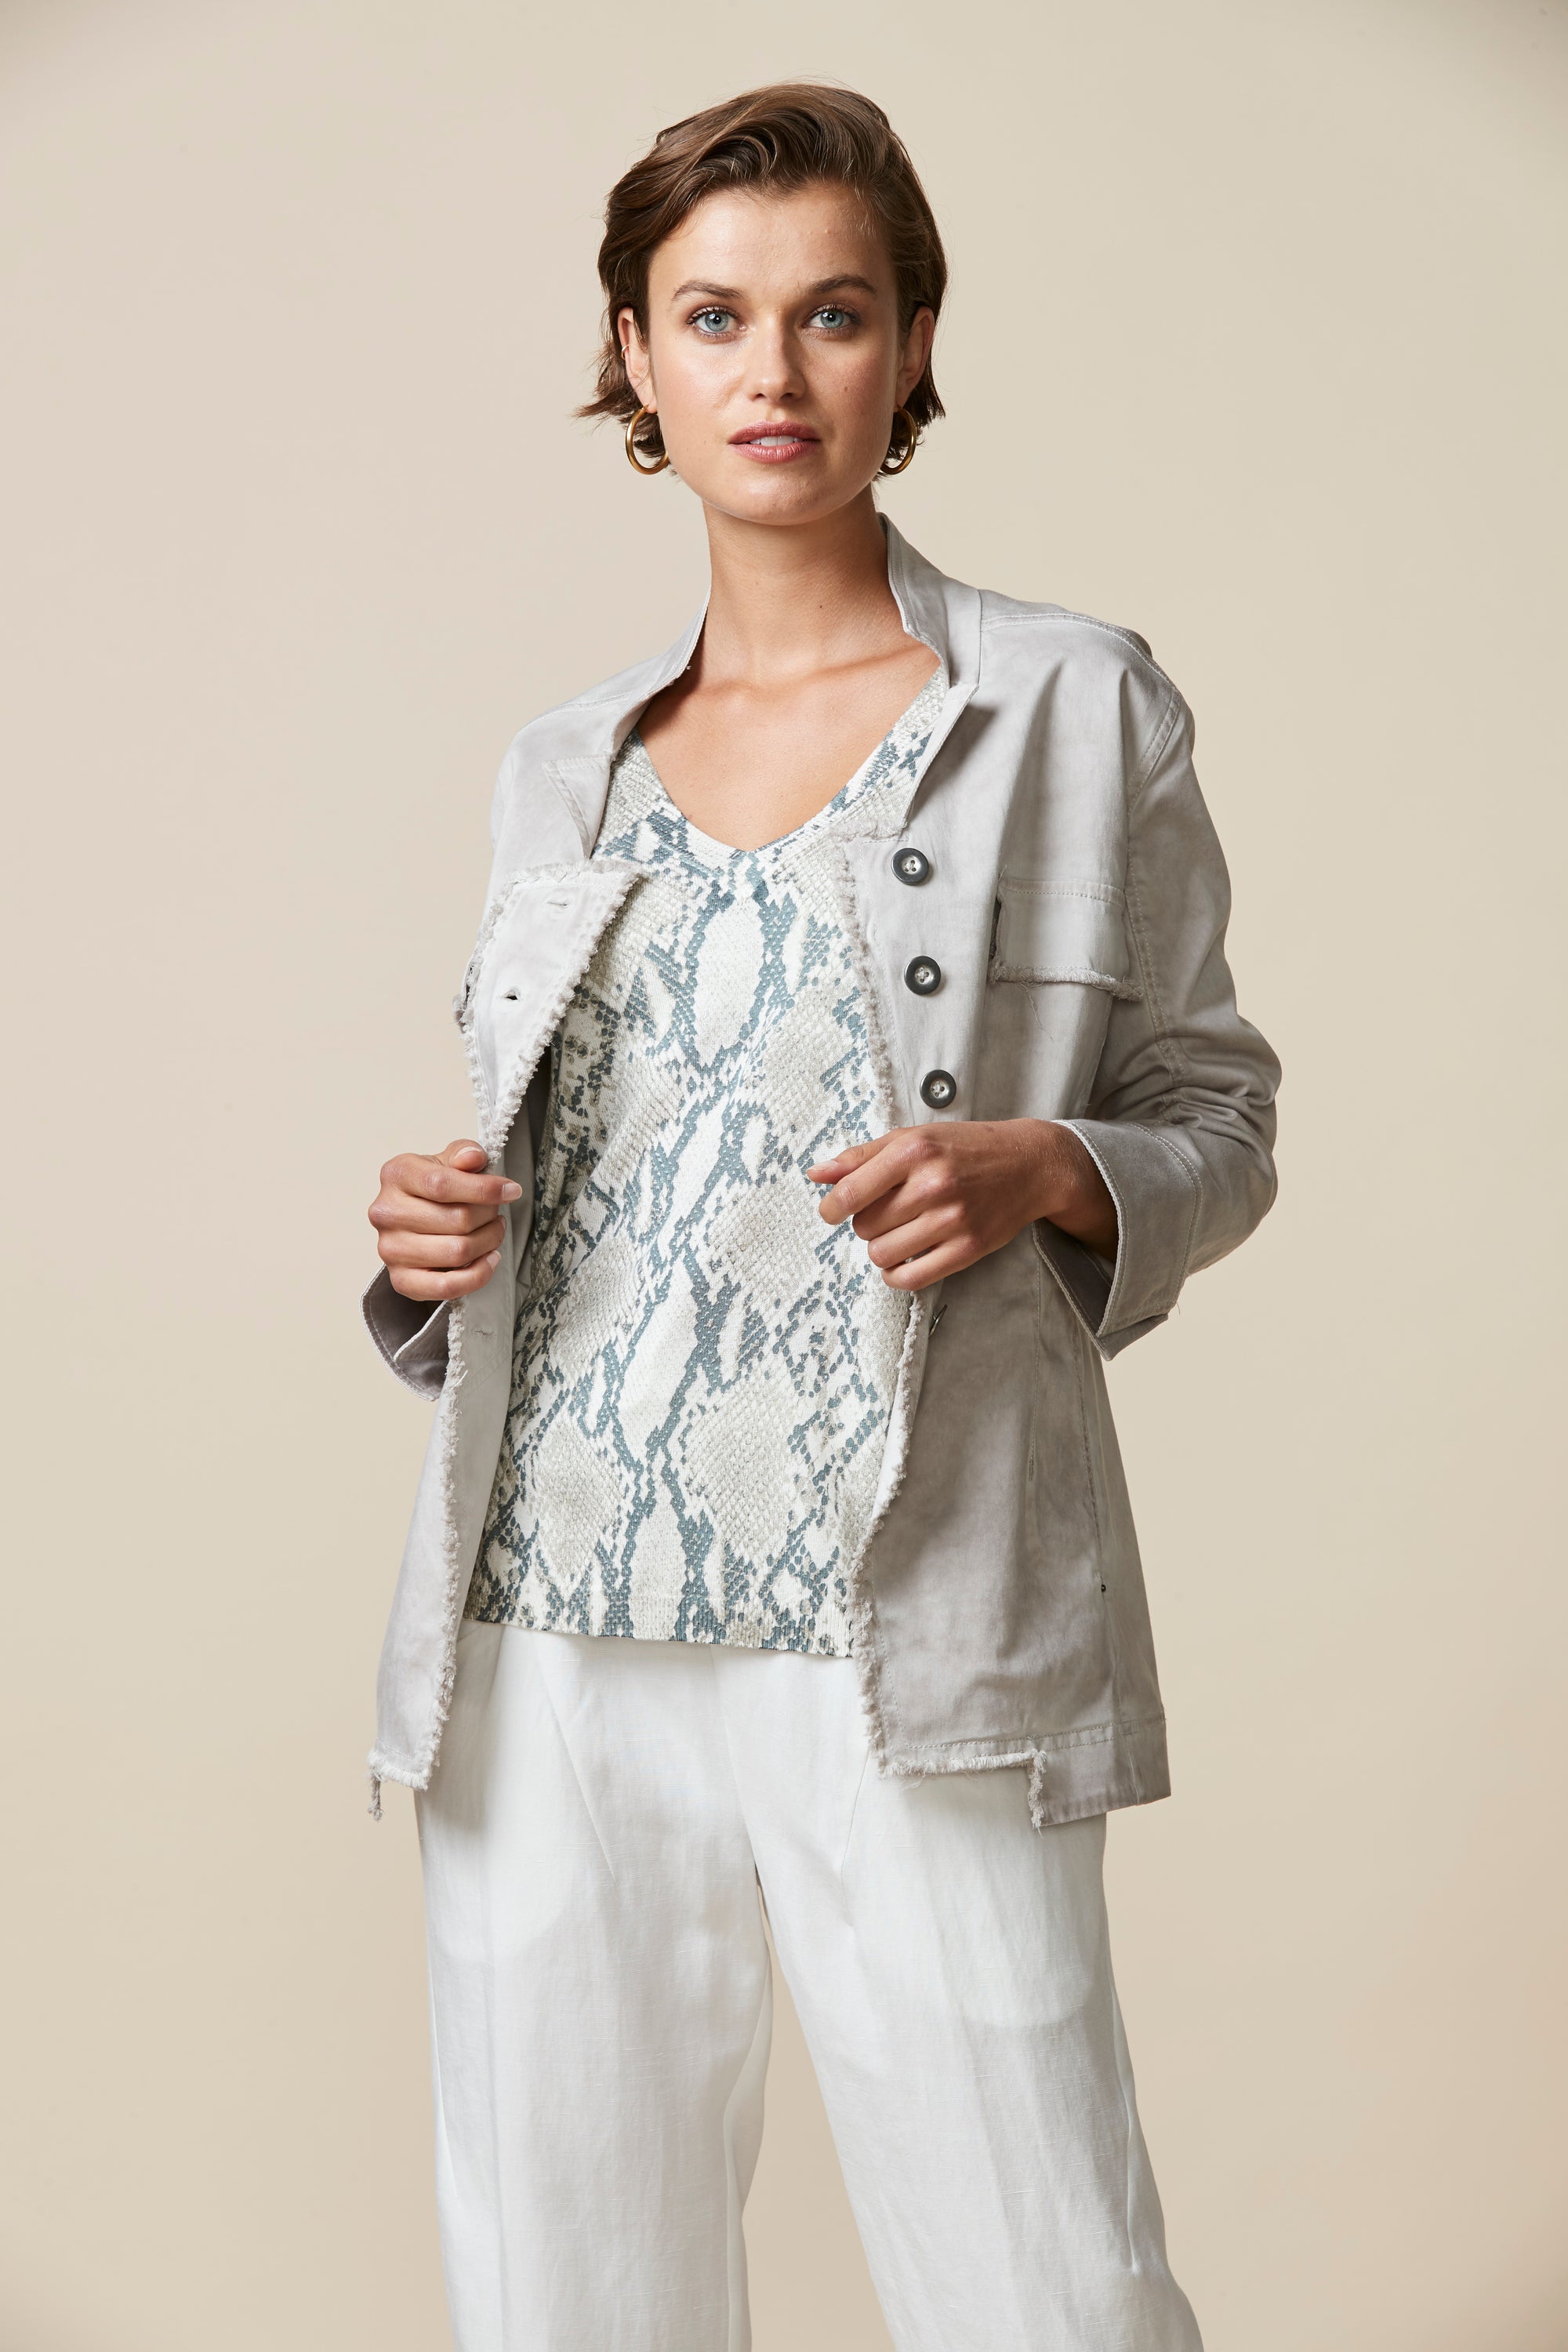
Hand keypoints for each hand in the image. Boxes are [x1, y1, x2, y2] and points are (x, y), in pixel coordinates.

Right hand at [368, 1139, 521, 1301]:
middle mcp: (386, 1213)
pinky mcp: (401, 1280)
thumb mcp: (448, 1161)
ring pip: (457, 1251)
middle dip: (490, 1216)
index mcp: (396, 1174)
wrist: (413, 1221)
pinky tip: (489, 1258)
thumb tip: (473, 1158)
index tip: (511, 1191)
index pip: (442, 1184)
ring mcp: (390, 1249)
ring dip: (488, 1242)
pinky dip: (478, 1275)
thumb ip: (463, 1153)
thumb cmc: (434, 1188)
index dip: (484, 1189)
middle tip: (497, 1213)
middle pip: (457, 1219)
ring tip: (494, 1232)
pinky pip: (446, 1287)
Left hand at [808, 1119, 1116, 1290]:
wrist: (1029, 1164)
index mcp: (913, 1151)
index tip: (830, 1212)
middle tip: (886, 1212)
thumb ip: (862, 1156)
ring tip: (898, 1231)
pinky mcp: (967, 1247)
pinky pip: (910, 1278)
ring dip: (881, 1247)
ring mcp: (952, 1219)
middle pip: (863, 1226)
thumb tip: (816, 1175)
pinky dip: (895, 1275)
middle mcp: (932, 1184)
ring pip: (882, 1254)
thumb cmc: (966, 1148)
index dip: (830, 1209)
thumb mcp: (913, 1138)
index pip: (850, 1193)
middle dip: (866, 1222)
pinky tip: (901, 1261)